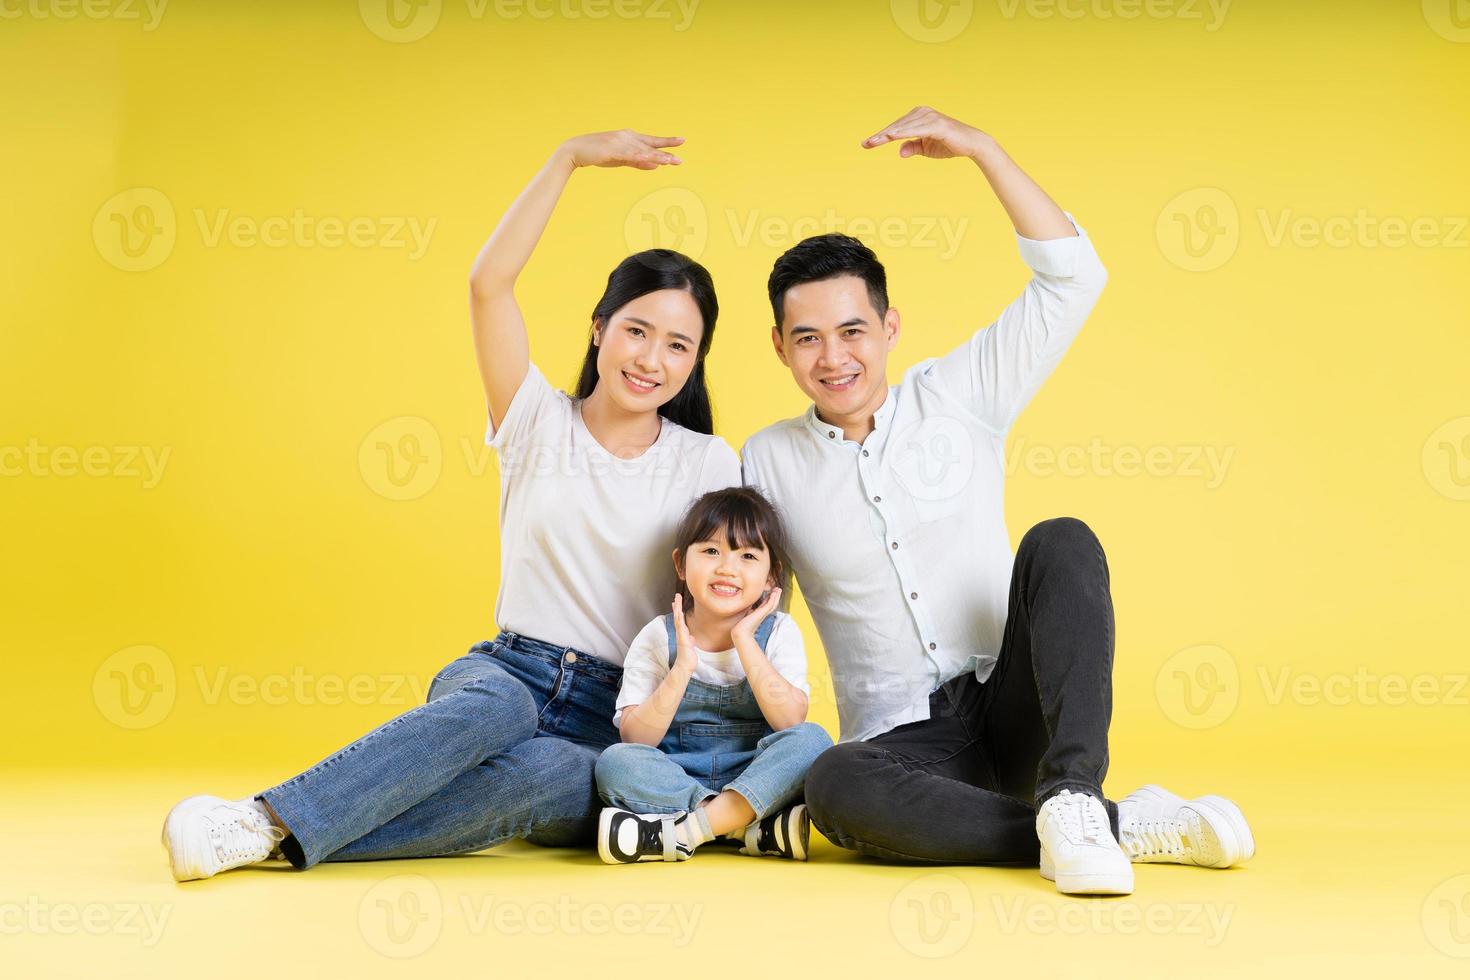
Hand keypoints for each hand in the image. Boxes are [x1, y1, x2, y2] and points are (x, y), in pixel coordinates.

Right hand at [560, 129, 683, 170]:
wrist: (575, 151)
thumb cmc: (598, 154)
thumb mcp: (621, 159)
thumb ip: (638, 162)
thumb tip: (656, 165)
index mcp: (629, 138)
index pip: (651, 141)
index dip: (667, 141)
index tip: (682, 141)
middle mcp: (626, 137)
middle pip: (650, 146)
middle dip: (666, 152)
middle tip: (680, 160)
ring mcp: (619, 142)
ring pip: (642, 151)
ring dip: (657, 156)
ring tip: (671, 161)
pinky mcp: (612, 150)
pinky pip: (630, 155)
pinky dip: (641, 157)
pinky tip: (651, 160)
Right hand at [671, 594, 698, 674]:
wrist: (685, 665)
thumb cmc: (688, 657)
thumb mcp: (691, 646)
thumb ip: (690, 640)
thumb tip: (692, 638)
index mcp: (683, 633)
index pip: (680, 619)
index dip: (679, 609)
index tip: (677, 601)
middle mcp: (680, 632)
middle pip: (677, 616)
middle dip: (677, 605)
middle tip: (676, 595)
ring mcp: (680, 635)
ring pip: (677, 619)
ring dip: (677, 609)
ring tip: (676, 600)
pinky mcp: (682, 638)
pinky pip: (680, 627)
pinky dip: (679, 619)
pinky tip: (679, 613)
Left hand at [731, 587, 780, 643]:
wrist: (741, 633)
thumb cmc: (741, 626)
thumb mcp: (744, 616)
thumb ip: (747, 611)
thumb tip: (745, 607)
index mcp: (759, 614)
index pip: (766, 605)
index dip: (769, 598)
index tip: (771, 592)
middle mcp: (762, 614)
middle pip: (772, 604)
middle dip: (775, 596)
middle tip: (778, 589)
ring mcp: (763, 614)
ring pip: (773, 604)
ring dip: (776, 596)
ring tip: (778, 589)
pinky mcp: (762, 614)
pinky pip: (769, 605)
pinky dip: (772, 599)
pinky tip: (774, 593)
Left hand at [860, 106, 991, 160]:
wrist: (971, 145)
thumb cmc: (948, 144)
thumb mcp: (926, 148)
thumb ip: (912, 147)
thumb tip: (899, 151)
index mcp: (919, 116)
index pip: (896, 127)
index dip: (882, 136)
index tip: (866, 144)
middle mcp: (923, 112)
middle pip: (897, 125)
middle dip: (881, 136)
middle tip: (866, 144)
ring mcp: (930, 116)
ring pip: (904, 127)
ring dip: (888, 135)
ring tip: (874, 142)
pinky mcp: (937, 124)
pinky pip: (916, 129)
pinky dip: (903, 133)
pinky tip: (892, 137)